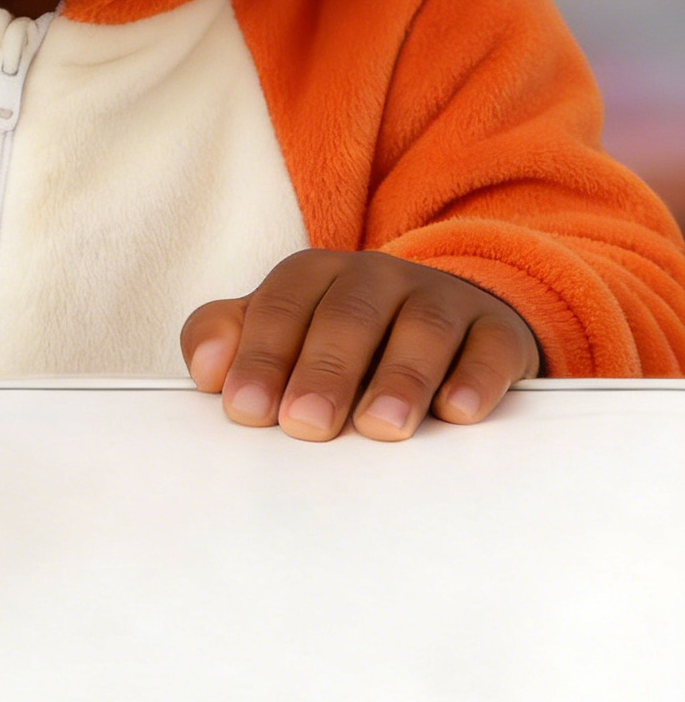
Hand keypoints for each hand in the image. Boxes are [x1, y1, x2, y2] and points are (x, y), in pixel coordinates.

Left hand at [180, 248, 540, 440]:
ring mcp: (440, 300)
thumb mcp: (282, 329)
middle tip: (305, 425)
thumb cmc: (343, 341)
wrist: (446, 320)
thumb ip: (228, 339)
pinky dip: (474, 380)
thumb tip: (204, 371)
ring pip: (421, 330)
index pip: (280, 307)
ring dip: (399, 378)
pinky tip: (457, 413)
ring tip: (381, 427)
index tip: (244, 409)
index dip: (260, 356)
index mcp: (314, 275)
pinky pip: (488, 349)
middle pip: (347, 316)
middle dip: (323, 371)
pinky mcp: (496, 332)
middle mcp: (376, 277)